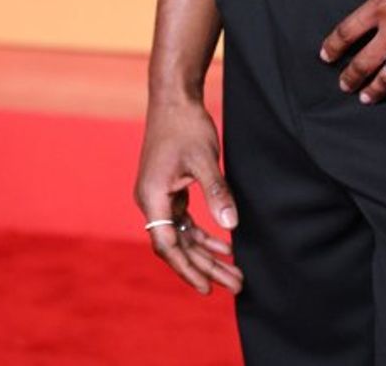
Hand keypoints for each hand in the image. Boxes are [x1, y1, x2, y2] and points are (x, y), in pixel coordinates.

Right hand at [134, 97, 243, 295]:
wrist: (173, 98)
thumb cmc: (185, 125)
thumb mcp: (204, 159)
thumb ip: (216, 192)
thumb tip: (231, 226)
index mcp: (152, 197)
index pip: (168, 245)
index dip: (188, 268)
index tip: (207, 288)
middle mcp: (151, 202)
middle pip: (177, 245)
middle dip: (205, 267)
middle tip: (234, 285)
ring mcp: (159, 196)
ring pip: (183, 236)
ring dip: (207, 253)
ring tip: (233, 272)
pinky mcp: (169, 189)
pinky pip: (185, 221)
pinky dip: (203, 234)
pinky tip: (223, 245)